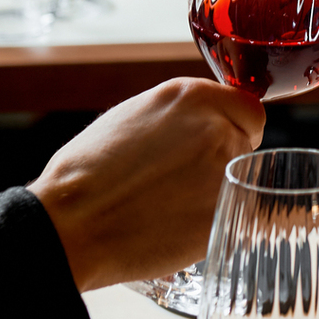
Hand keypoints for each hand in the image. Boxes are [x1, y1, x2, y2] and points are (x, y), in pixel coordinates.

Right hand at [27, 77, 264, 291]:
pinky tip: (179, 223)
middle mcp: (216, 124)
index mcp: (192, 95)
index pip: (247, 107)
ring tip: (175, 203)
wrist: (72, 224)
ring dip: (219, 186)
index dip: (234, 126)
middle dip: (224, 156)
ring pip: (241, 176)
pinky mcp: (225, 207)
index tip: (217, 142)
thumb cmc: (89, 172)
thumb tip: (204, 120)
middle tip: (186, 178)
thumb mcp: (134, 115)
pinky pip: (234, 210)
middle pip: (245, 141)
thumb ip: (179, 113)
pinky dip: (215, 217)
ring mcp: (223, 166)